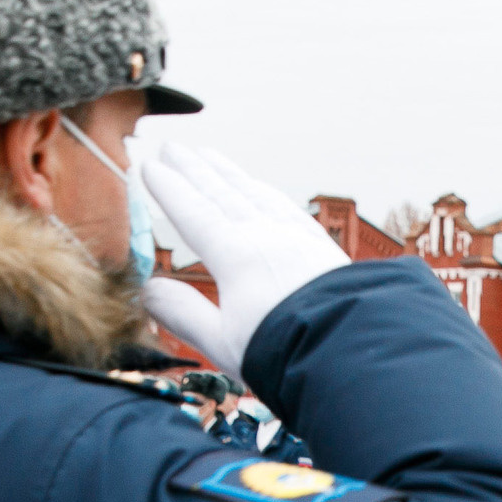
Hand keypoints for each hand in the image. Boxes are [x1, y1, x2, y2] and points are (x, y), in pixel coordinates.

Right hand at [135, 141, 347, 371]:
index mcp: (235, 256)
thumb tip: (148, 290)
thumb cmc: (286, 354)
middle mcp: (266, 236)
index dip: (169, 190)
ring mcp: (298, 238)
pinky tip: (262, 190)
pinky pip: (286, 207)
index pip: (194, 214)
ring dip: (229, 174)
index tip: (149, 167)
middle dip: (195, 170)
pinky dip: (266, 192)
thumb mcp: (222, 342)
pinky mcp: (323, 248)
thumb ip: (183, 314)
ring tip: (210, 156)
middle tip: (172, 148)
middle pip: (223, 194)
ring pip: (255, 194)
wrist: (352, 350)